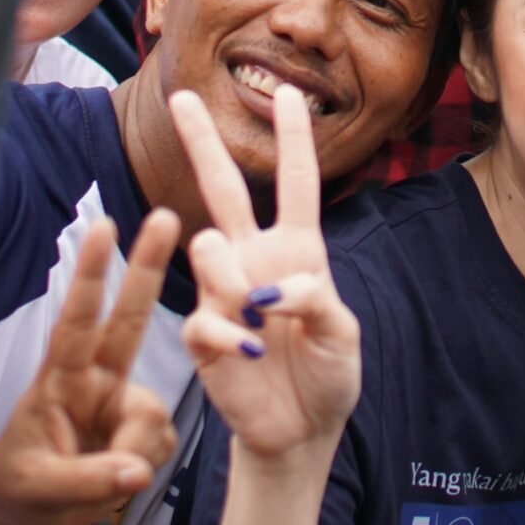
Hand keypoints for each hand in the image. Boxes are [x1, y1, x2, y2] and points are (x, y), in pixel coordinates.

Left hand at [0, 213, 182, 524]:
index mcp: (57, 382)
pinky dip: (145, 463)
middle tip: (163, 216)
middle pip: (126, 321)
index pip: (74, 321)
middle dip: (145, 269)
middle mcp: (92, 383)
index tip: (101, 227)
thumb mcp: (39, 489)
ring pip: (151, 410)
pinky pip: (160, 442)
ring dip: (138, 445)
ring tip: (108, 478)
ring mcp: (118, 405)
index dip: (89, 275)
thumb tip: (139, 471)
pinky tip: (121, 477)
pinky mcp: (138, 433)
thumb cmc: (19, 493)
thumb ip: (90, 481)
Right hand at [172, 87, 360, 471]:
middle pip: (224, 189)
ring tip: (258, 316)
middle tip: (181, 98)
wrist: (299, 430)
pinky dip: (229, 335)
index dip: (295, 139)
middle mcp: (254, 261)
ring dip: (234, 278)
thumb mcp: (343, 333)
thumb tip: (268, 289)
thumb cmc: (327, 374)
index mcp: (298, 251)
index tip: (291, 94)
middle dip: (202, 142)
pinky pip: (204, 317)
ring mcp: (224, 294)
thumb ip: (315, 299)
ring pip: (207, 247)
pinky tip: (248, 353)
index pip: (297, 184)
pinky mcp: (203, 334)